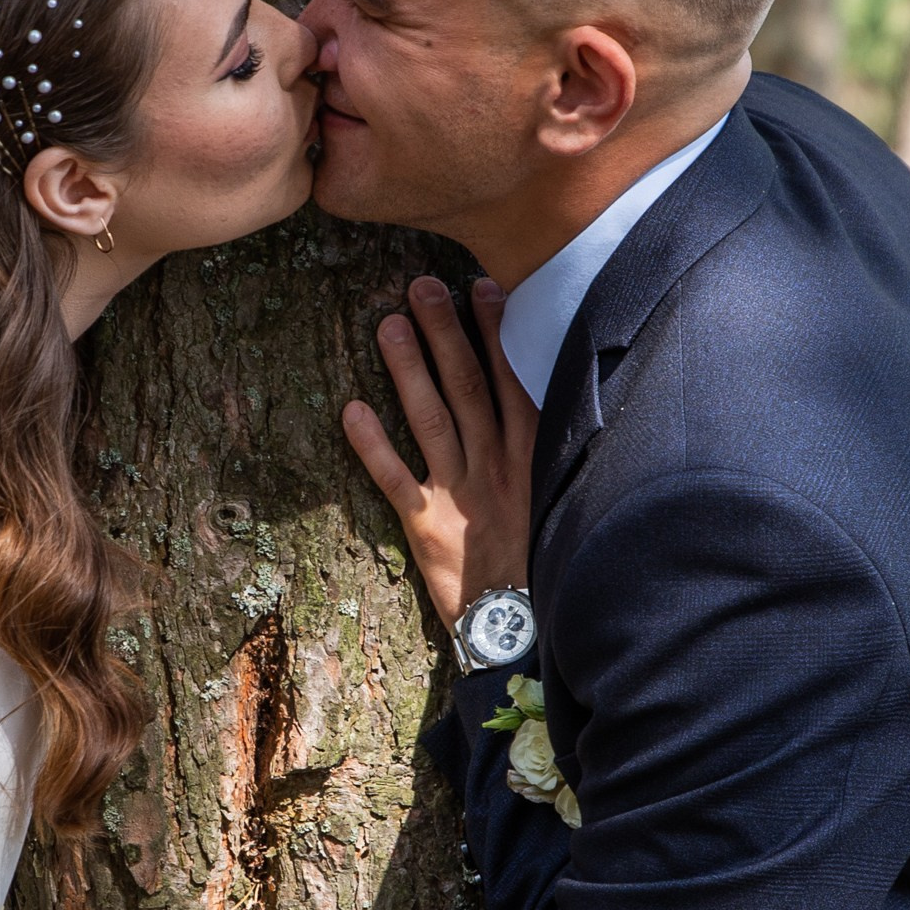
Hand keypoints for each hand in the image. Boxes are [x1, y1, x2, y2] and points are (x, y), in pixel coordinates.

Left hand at [342, 274, 536, 636]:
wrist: (523, 624)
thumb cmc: (543, 556)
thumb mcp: (559, 494)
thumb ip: (546, 445)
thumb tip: (544, 391)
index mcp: (530, 455)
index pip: (512, 380)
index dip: (496, 333)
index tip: (481, 287)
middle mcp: (494, 465)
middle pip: (466, 386)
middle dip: (445, 332)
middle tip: (421, 285)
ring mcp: (458, 493)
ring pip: (430, 419)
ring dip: (408, 369)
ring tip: (387, 325)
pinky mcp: (425, 526)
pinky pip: (395, 478)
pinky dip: (372, 444)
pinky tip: (351, 409)